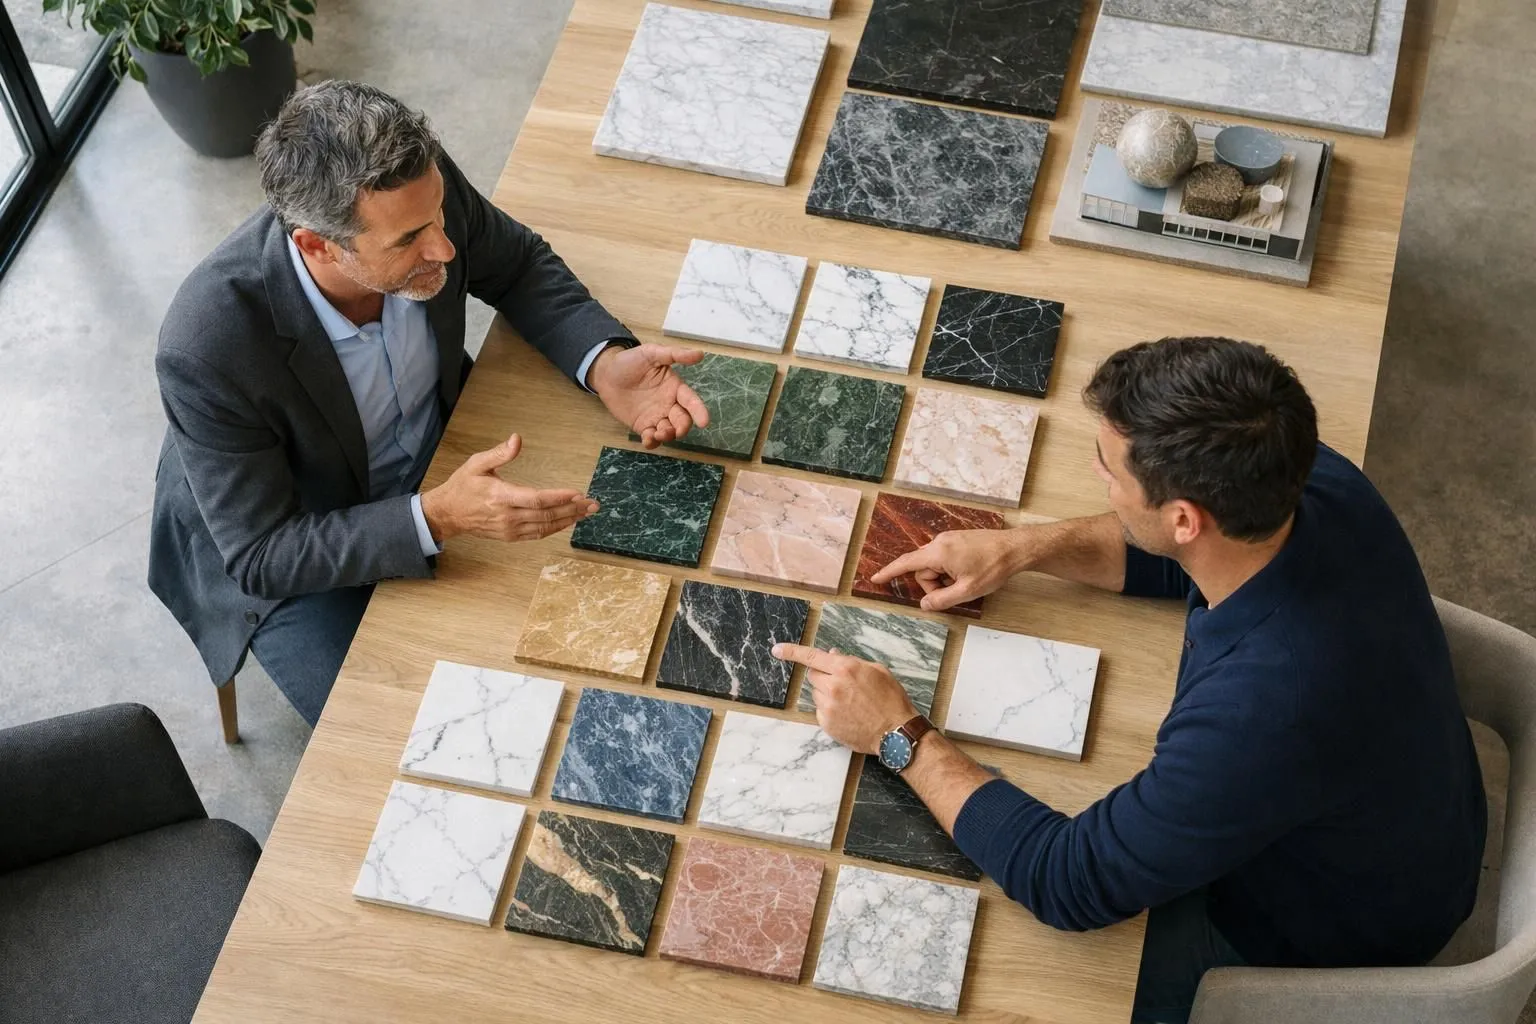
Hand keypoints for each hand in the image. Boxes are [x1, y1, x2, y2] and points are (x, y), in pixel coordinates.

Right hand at [420, 434, 597, 543]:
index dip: (559, 497)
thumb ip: (499, 453)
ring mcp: (509, 529)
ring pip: (545, 527)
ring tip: (587, 512)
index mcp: (500, 496)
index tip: (578, 493)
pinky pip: (538, 534)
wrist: (448, 514)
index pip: (536, 499)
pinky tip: (569, 521)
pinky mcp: (510, 536)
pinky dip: (556, 528)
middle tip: (593, 504)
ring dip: (568, 520)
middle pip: (546, 515)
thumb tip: (518, 438)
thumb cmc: (463, 486)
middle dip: (572, 509)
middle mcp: (507, 516)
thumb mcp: (476, 463)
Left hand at [589, 343, 710, 447]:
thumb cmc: (630, 361)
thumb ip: (675, 354)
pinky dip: (652, 442)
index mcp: (675, 387)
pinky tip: (648, 439)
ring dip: (668, 436)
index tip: (704, 422)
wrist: (606, 373)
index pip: (691, 401)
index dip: (699, 411)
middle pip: (683, 420)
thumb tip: (700, 354)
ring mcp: (656, 416)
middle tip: (674, 430)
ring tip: (658, 434)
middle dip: (682, 428)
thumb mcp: (652, 353)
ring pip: (669, 431)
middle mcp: (669, 404)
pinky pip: (651, 437)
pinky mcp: (642, 426)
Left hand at [772, 643, 915, 753]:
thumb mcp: (876, 671)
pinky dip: (830, 709)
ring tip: (851, 701)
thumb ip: (851, 661)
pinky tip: (848, 713)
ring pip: (817, 693)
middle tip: (842, 682)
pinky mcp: (827, 724)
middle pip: (813, 675)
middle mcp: (833, 687)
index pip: (811, 657)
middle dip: (823, 675)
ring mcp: (828, 707)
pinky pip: (821, 710)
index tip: (777, 649)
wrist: (895, 732)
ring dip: (827, 693)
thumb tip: (831, 655)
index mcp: (845, 669)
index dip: (791, 651)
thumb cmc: (890, 699)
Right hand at [871, 528, 1025, 611]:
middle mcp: (939, 542)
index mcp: (938, 553)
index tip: (875, 578)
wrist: (1015, 548)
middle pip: (923, 569)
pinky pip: (944, 558)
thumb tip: (924, 605)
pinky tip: (968, 572)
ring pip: (934, 564)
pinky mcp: (957, 539)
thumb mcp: (967, 590)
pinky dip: (950, 569)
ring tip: (966, 580)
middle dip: (934, 584)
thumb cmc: (993, 567)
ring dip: (944, 577)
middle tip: (956, 591)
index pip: (906, 563)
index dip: (889, 572)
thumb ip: (942, 600)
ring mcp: (949, 539)